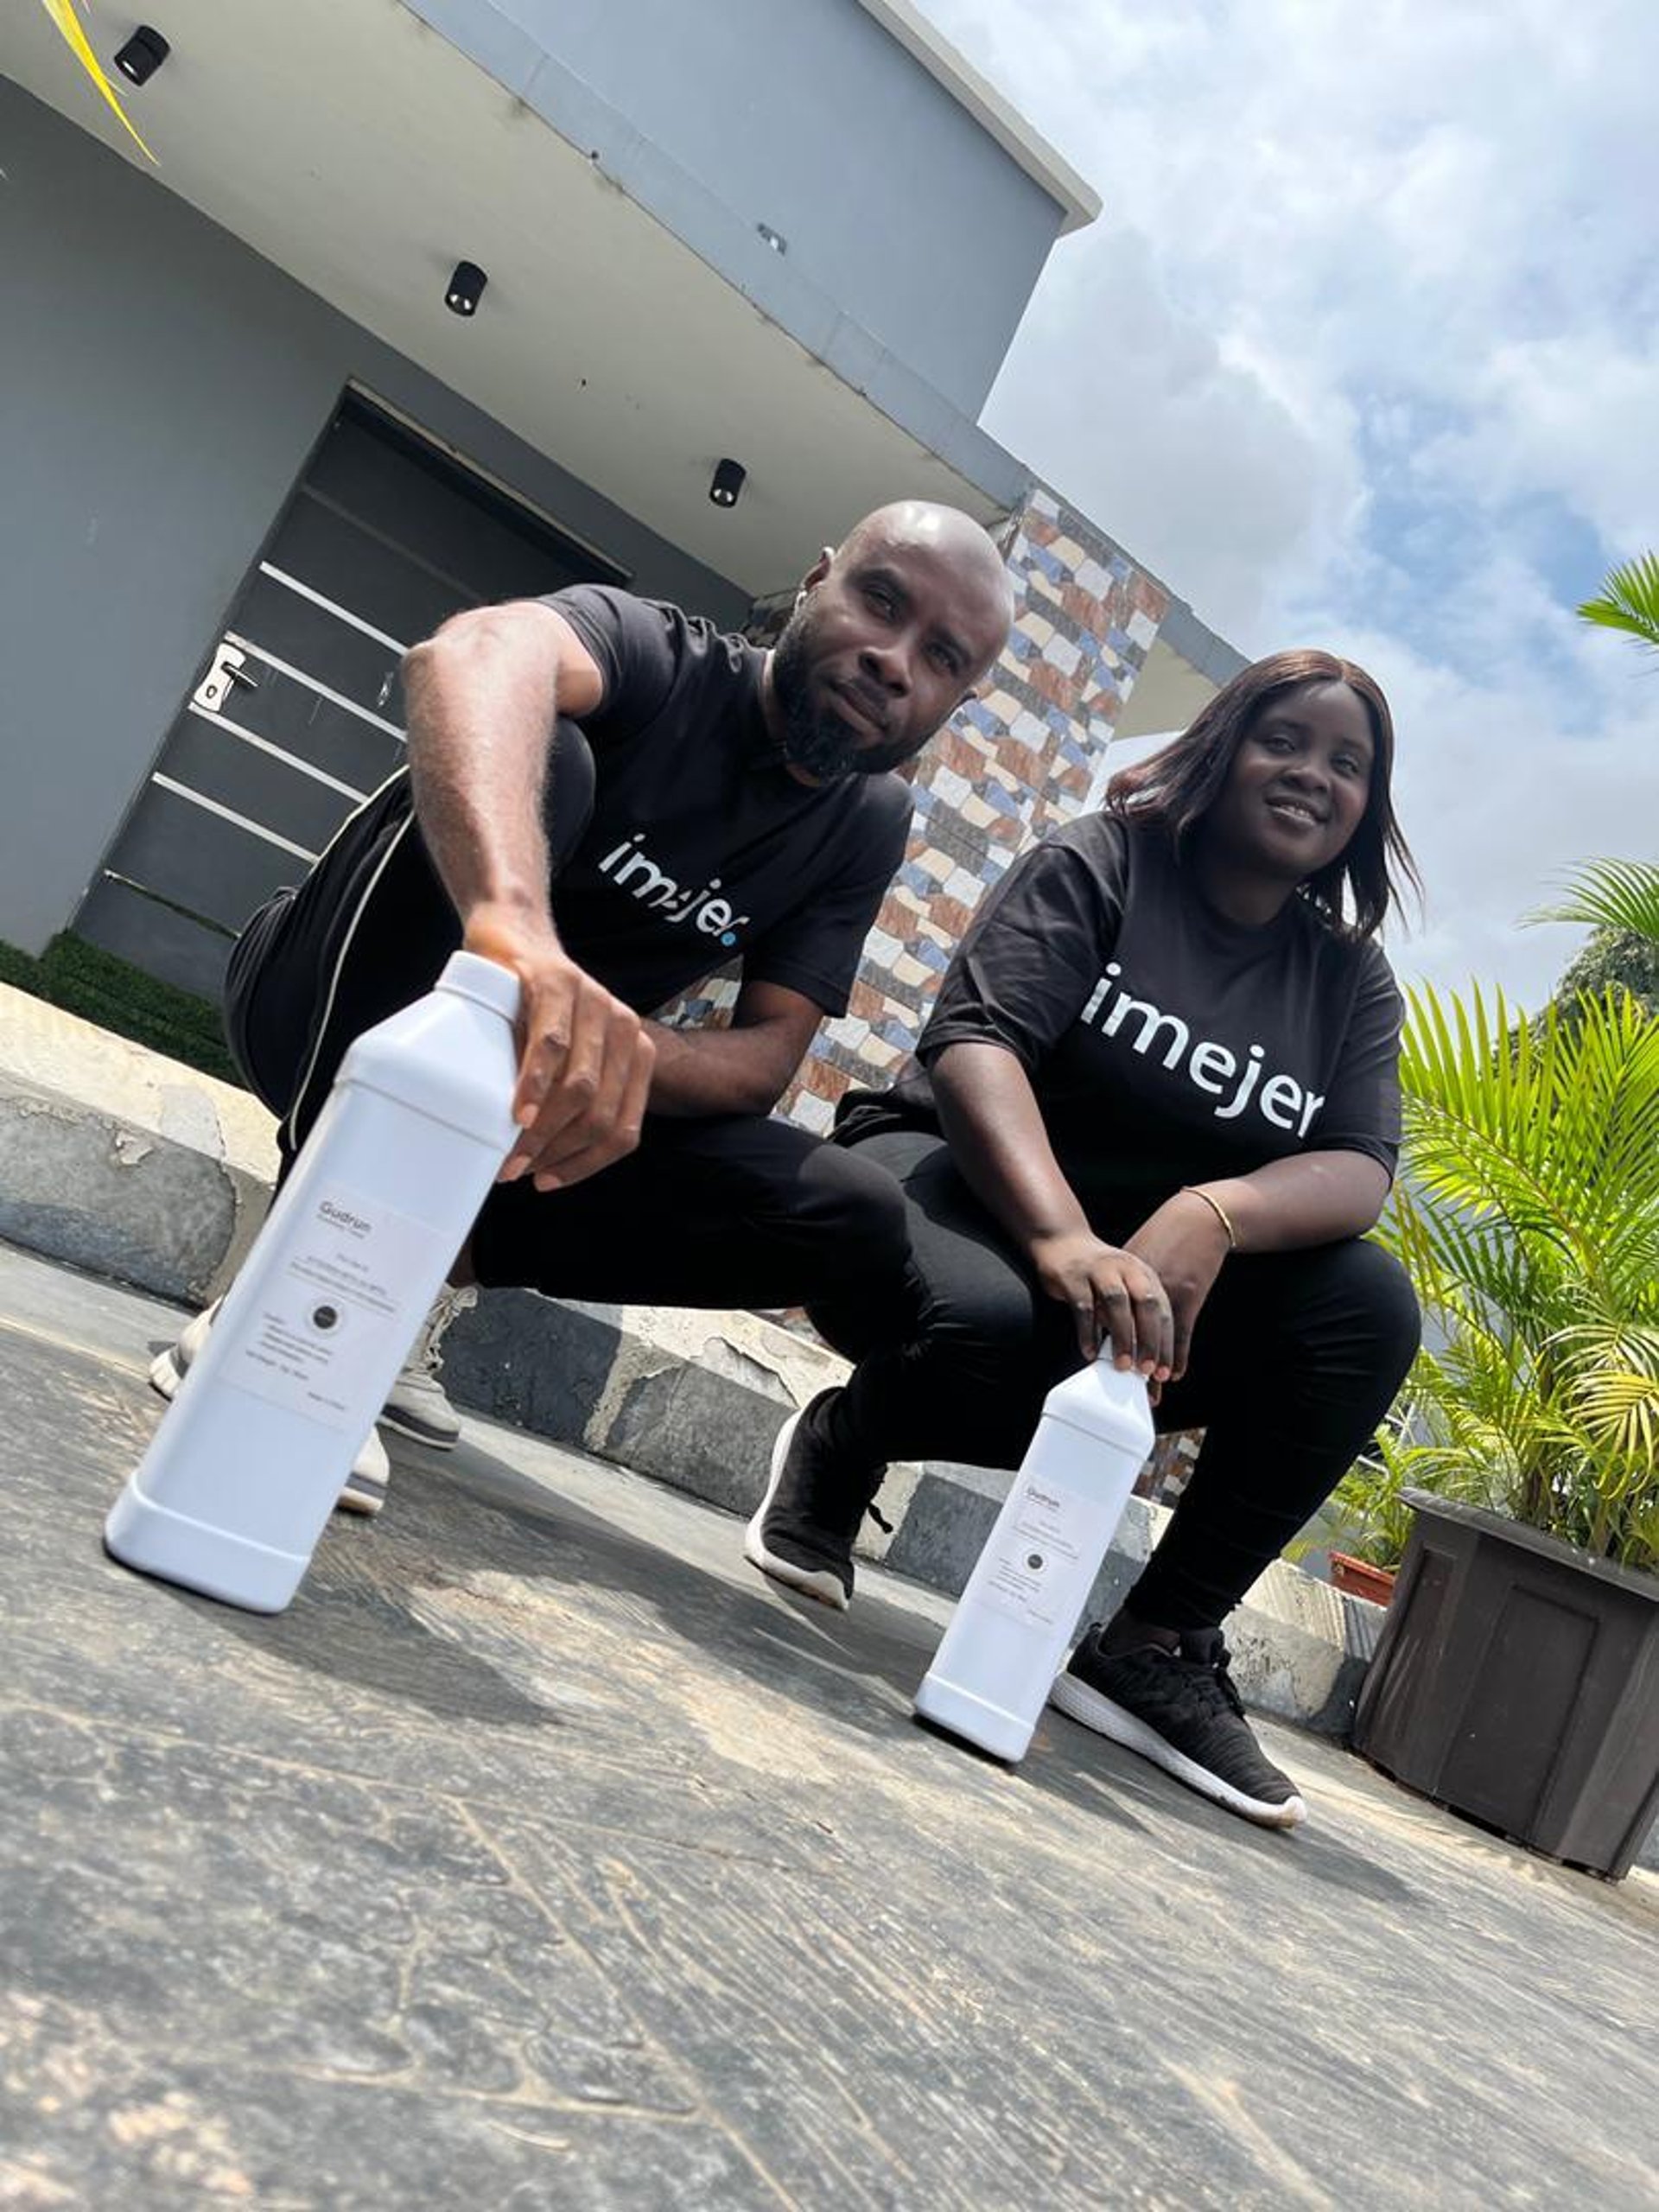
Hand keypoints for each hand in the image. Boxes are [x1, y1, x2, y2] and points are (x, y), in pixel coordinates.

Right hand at [464, 905, 654, 1190]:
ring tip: (511, 1153)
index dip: (587, 1164)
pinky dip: (536, 1087)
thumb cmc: (534, 1007)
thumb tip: (540, 1161)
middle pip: (602, 1115)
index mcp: (635, 1055)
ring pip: (581, 1089)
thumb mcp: (566, 1056)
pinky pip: (554, 1047)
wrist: (514, 937)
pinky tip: (519, 1113)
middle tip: (517, 1171)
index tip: (548, 1181)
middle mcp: (626, 1030)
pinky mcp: (560, 984)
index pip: (624, 1130)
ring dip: (544, 1130)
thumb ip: (570, 1096)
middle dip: (559, 1153)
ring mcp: (596, 1004)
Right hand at [1028, 1227, 1173, 1376]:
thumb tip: (1144, 1358)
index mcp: (1143, 1274)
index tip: (1164, 1372)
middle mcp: (1125, 1268)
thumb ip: (1134, 1315)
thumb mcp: (1123, 1287)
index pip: (1162, 1310)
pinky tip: (1090, 1352)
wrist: (1061, 1242)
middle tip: (1146, 1370)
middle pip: (1145, 1304)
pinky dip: (1088, 1332)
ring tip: (1122, 1365)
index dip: (1165, 1343)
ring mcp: (1099, 1270)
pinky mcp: (1073, 1277)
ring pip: (1117, 1303)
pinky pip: (1083, 1307)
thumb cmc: (1096, 1274)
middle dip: (1149, 1340)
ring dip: (1122, 1337)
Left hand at [1122, 1193, 1231, 1383]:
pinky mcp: (1190, 1294)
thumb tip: (1111, 1305)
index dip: (1105, 1337)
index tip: (1099, 1360)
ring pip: (1157, 1335)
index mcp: (1126, 1274)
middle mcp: (1142, 1284)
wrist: (1198, 1217)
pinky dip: (1177, 1354)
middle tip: (1124, 1382)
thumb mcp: (1139, 1251)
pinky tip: (1173, 1372)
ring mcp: (1167, 1290)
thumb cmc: (1168, 1234)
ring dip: (1154, 1362)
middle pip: (1131, 1328)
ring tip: (1149, 1386)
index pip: (1109, 1311)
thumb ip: (1125, 1277)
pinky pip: (1181, 1332)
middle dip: (1128, 1356)